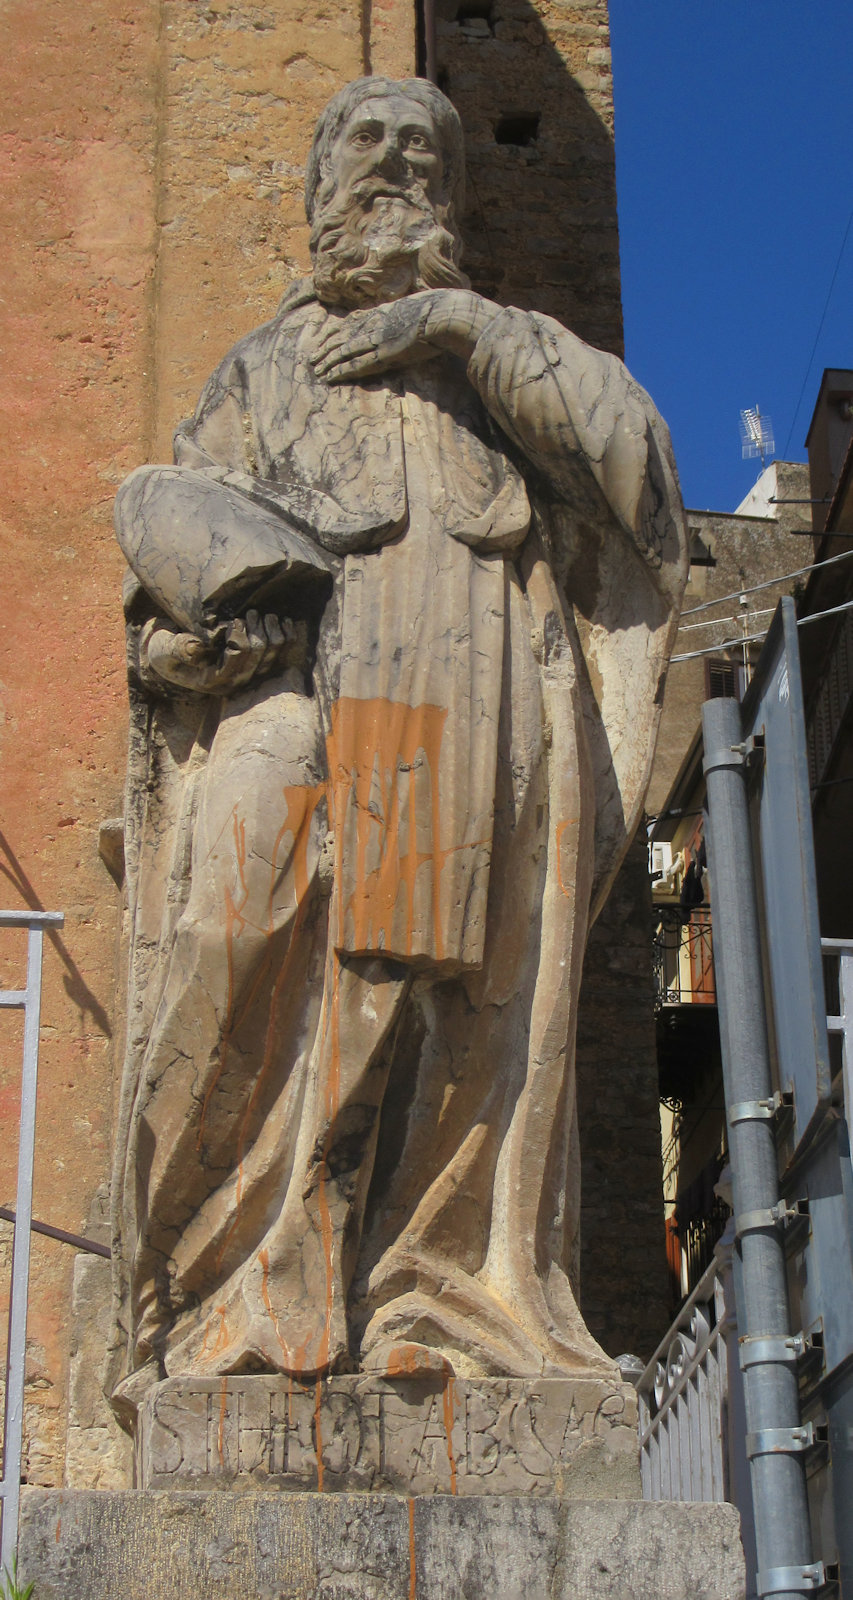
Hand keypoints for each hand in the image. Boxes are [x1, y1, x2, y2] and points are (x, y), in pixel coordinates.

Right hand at [143, 612, 304, 693]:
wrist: (172, 653)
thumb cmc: (165, 649)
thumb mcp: (163, 649)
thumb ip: (178, 648)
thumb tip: (197, 647)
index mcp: (214, 680)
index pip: (238, 656)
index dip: (240, 636)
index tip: (233, 620)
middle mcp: (236, 681)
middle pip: (260, 653)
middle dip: (257, 629)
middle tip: (249, 613)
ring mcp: (249, 674)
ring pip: (274, 651)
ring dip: (271, 629)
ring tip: (258, 614)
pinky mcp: (258, 665)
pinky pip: (282, 651)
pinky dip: (285, 633)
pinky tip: (281, 620)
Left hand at [311, 289, 499, 383]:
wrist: (444, 313)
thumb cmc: (441, 311)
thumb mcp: (421, 307)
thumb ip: (410, 314)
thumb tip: (413, 318)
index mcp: (384, 312)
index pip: (353, 321)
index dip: (337, 330)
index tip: (324, 336)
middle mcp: (376, 324)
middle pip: (344, 335)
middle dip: (326, 347)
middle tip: (312, 357)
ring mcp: (378, 338)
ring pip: (345, 350)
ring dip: (329, 360)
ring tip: (316, 369)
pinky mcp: (384, 354)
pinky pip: (357, 364)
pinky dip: (341, 370)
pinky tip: (330, 376)